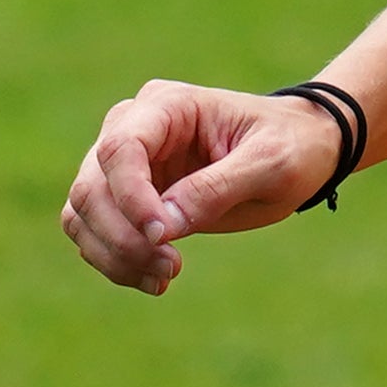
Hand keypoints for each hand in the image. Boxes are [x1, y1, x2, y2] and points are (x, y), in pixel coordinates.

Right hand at [60, 82, 345, 295]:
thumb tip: (162, 227)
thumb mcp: (272, 163)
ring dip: (114, 255)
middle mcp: (133, 128)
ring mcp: (125, 164)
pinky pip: (94, 232)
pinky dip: (115, 261)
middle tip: (172, 267)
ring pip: (83, 213)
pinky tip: (155, 280)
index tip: (162, 236)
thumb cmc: (293, 146)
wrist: (303, 152)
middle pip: (92, 186)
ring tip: (165, 277)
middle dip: (123, 236)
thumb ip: (218, 188)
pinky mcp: (126, 197)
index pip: (120, 148)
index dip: (130, 197)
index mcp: (168, 106)